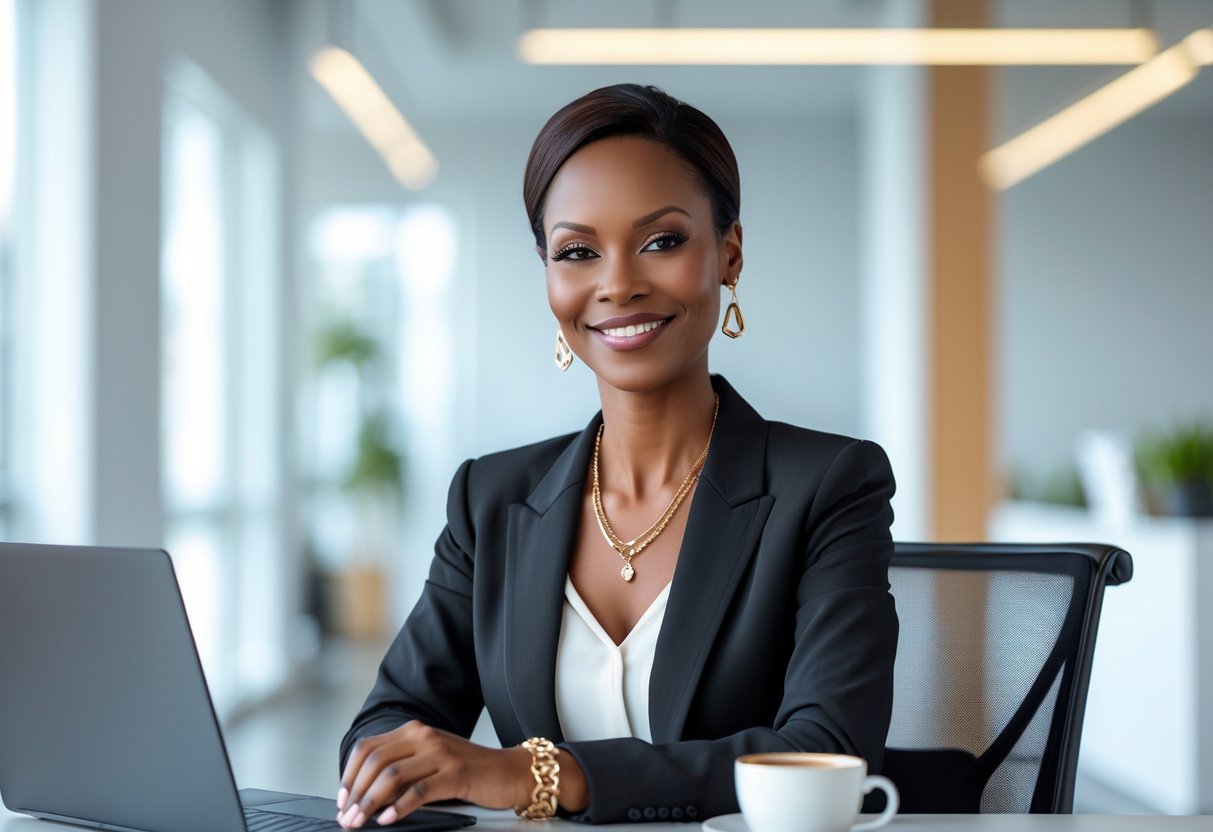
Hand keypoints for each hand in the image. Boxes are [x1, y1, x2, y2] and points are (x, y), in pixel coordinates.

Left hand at [336, 721, 532, 827]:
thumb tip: (364, 795)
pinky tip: (388, 819)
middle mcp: (424, 736)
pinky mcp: (455, 773)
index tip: (342, 800)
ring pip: (392, 776)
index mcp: (414, 731)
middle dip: (355, 793)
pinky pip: (418, 791)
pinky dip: (398, 807)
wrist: (509, 771)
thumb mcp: (430, 761)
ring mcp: (440, 753)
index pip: (368, 748)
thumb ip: (402, 770)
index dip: (349, 775)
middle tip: (347, 818)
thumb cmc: (468, 771)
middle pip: (375, 762)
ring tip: (360, 822)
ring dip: (369, 803)